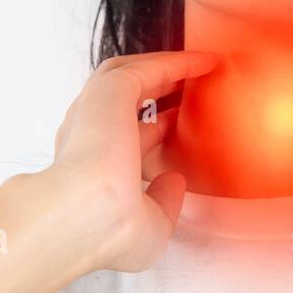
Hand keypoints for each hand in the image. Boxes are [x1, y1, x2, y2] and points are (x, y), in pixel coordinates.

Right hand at [41, 49, 218, 272]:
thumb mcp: (149, 227)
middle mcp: (88, 135)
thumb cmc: (111, 231)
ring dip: (164, 68)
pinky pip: (146, 67)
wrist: (87, 214)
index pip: (122, 140)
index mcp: (90, 168)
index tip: (176, 126)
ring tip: (201, 64)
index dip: (153, 131)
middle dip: (156, 90)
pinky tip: (205, 61)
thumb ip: (163, 202)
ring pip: (128, 75)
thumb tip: (174, 180)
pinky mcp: (109, 91)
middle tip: (190, 85)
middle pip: (123, 101)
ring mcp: (95, 110)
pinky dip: (176, 62)